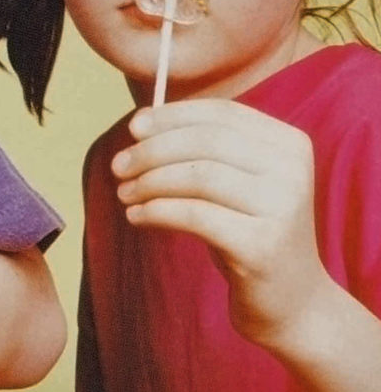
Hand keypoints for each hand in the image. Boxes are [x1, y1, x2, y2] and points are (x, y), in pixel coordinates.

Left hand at [112, 99, 332, 348]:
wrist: (292, 298)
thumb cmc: (248, 229)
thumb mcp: (233, 182)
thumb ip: (200, 149)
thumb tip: (141, 124)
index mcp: (288, 144)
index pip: (221, 113)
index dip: (171, 117)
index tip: (132, 128)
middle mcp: (292, 171)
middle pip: (206, 142)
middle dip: (152, 151)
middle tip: (118, 167)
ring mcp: (282, 208)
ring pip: (199, 176)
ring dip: (150, 182)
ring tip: (124, 194)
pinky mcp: (263, 246)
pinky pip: (196, 216)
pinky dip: (157, 211)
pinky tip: (137, 215)